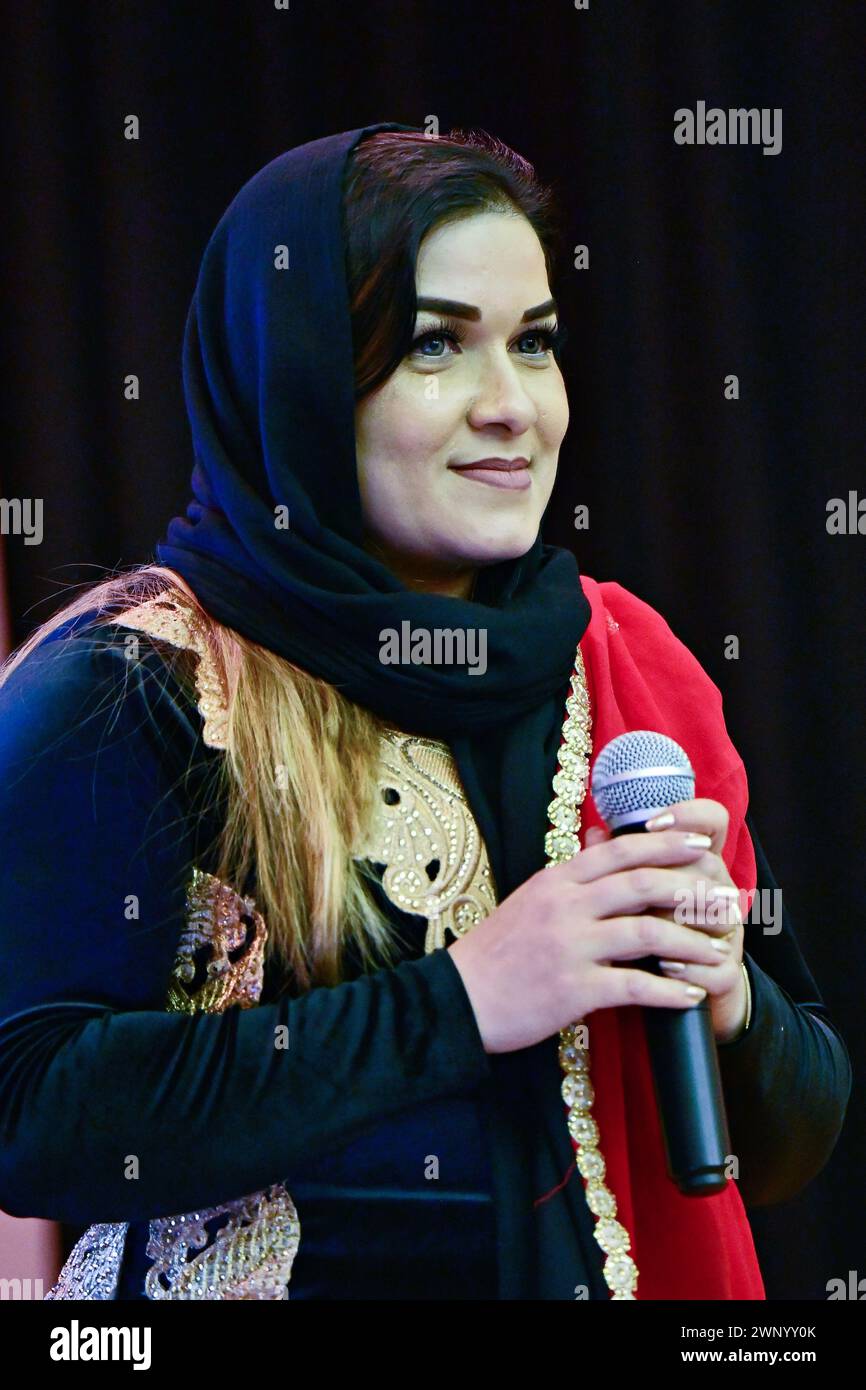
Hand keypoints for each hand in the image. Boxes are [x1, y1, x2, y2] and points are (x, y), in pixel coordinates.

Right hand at [447, 824, 747, 1053]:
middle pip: (643, 884)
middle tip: (727, 902)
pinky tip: (691, 997)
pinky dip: (669, 991)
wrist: (458, 998)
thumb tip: (603, 836)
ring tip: (719, 953)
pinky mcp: (572, 989)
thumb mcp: (531, 898)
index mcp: (557, 880)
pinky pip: (634, 986)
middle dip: (693, 890)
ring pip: (647, 933)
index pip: (621, 848)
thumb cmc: (497, 952)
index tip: (704, 841)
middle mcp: (565, 905)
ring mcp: (569, 946)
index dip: (668, 841)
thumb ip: (572, 873)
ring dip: (692, 943)